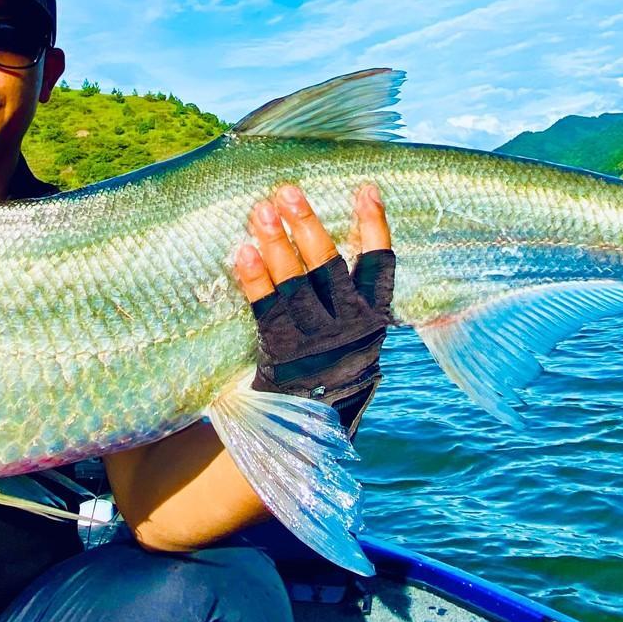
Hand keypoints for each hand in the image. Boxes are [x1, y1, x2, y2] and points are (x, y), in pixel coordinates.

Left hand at [233, 184, 394, 436]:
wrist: (310, 432)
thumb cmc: (329, 369)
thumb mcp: (353, 338)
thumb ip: (350, 297)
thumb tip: (326, 239)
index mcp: (373, 321)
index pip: (379, 266)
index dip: (374, 227)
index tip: (365, 189)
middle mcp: (350, 330)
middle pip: (329, 267)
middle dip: (307, 225)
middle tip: (287, 191)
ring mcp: (317, 343)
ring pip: (296, 284)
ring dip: (276, 244)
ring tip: (260, 211)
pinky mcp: (285, 356)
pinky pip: (267, 310)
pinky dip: (255, 279)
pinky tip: (242, 252)